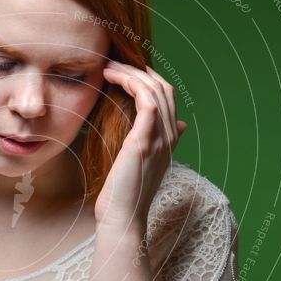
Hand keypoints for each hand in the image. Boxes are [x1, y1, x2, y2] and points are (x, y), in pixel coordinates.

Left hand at [94, 61, 186, 226]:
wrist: (122, 218)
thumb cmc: (122, 196)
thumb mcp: (138, 167)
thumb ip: (150, 145)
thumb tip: (171, 129)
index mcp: (167, 141)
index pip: (166, 98)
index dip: (149, 79)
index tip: (124, 71)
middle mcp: (168, 137)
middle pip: (164, 88)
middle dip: (139, 69)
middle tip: (113, 62)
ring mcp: (159, 138)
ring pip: (156, 89)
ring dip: (132, 72)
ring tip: (109, 66)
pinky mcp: (144, 141)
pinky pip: (146, 100)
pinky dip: (132, 83)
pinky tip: (112, 78)